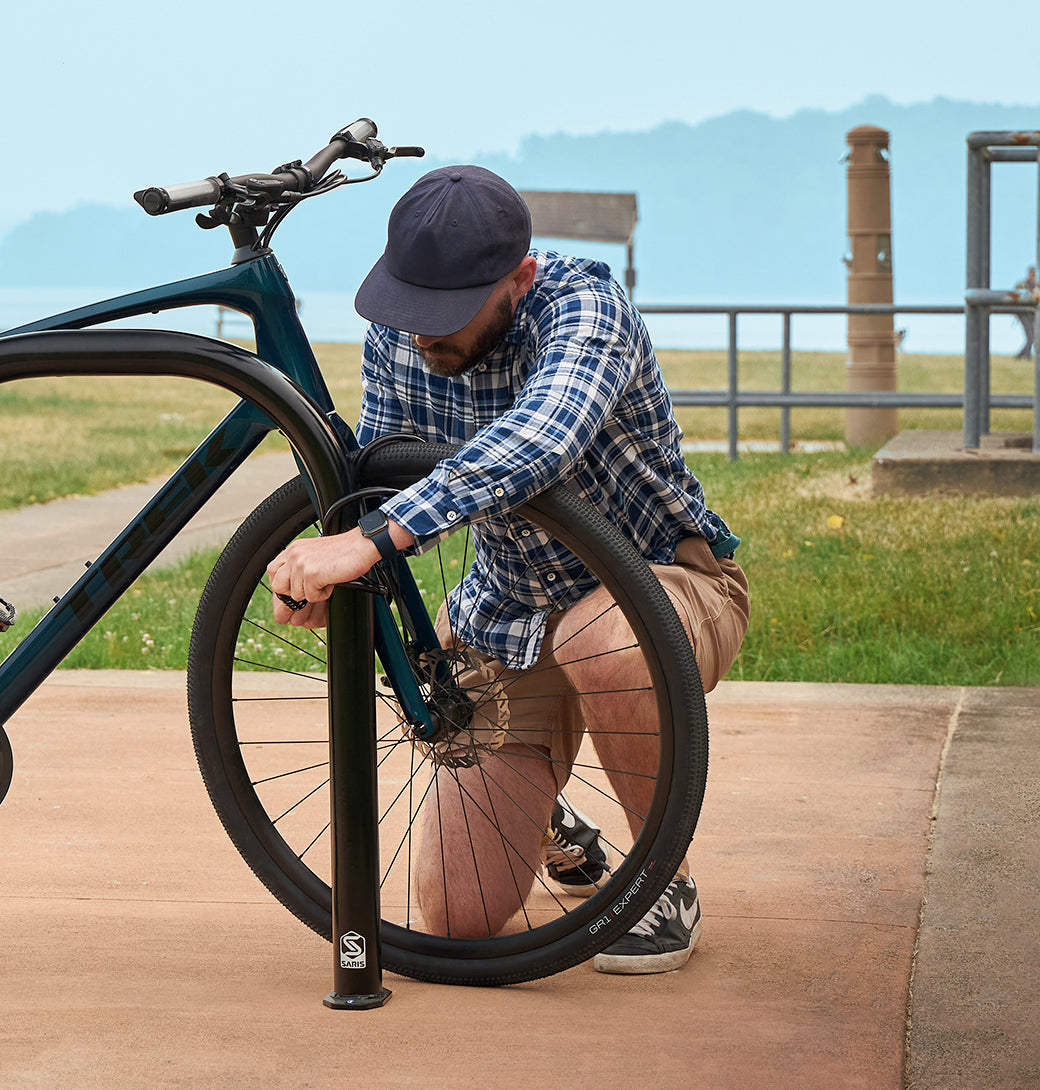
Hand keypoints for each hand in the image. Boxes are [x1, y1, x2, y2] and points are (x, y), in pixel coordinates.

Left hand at [267, 519, 413, 628]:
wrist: (362, 545)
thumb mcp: (316, 557)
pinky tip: (331, 583)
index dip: (279, 587)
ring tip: (326, 583)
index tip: (287, 598)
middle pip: (279, 587)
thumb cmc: (345, 553)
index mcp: (294, 549)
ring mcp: (301, 563)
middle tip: (304, 603)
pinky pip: (311, 596)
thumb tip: (289, 599)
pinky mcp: (312, 573)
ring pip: (296, 595)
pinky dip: (323, 595)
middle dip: (291, 598)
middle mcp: (294, 554)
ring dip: (312, 595)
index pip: (273, 571)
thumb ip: (300, 570)